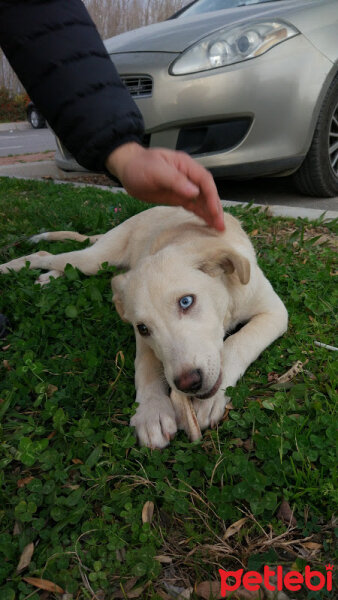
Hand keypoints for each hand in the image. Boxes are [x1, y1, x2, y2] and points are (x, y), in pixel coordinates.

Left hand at [105, 142, 224, 230]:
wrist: (127, 169)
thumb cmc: (139, 165)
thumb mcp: (156, 170)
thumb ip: (175, 180)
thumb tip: (194, 192)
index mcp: (185, 166)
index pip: (204, 181)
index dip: (211, 197)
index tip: (214, 212)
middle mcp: (188, 176)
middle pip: (207, 192)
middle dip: (215, 208)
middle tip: (221, 225)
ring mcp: (183, 187)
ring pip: (202, 201)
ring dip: (210, 213)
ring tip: (218, 228)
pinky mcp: (177, 197)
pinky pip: (193, 206)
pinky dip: (201, 214)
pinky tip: (207, 223)